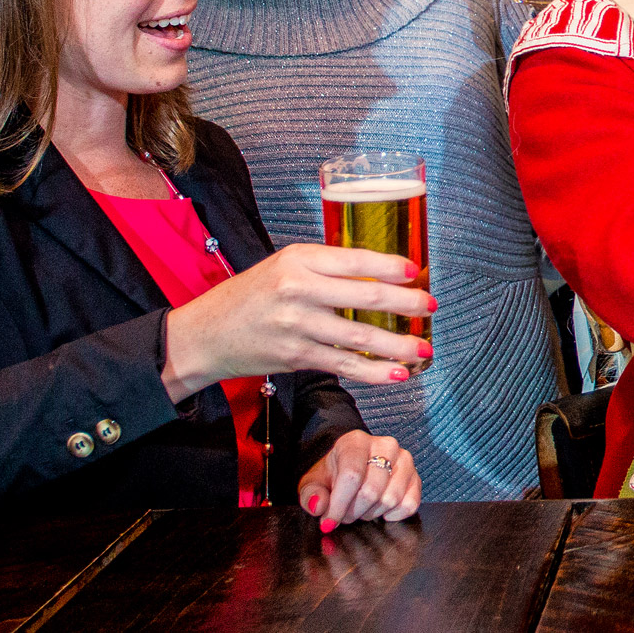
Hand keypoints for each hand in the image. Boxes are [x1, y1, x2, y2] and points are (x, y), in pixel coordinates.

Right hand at [160, 243, 433, 399]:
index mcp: (297, 259)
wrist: (203, 335)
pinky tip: (397, 373)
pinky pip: (344, 364)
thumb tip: (379, 273)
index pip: (355, 260)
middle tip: (431, 306)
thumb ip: (325, 268)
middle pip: (365, 296)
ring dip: (398, 345)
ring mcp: (297, 325)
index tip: (417, 271)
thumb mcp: (283, 266)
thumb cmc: (249, 296)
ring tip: (424, 347)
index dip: (391, 266)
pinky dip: (373, 371)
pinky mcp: (296, 356)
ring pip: (359, 336)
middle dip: (406, 304)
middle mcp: (299, 290)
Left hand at [299, 430, 420, 530]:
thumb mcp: (313, 484)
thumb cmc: (333, 477)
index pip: (352, 475)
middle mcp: (385, 445)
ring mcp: (404, 460)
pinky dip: (393, 514)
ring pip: (390, 498)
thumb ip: (311, 495)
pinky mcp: (416, 476)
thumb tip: (319, 506)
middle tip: (345, 514)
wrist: (353, 470)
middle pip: (371, 490)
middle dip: (354, 511)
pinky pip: (410, 503)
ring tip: (361, 508)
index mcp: (355, 442)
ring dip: (371, 513)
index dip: (339, 504)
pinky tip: (380, 510)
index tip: (329, 521)